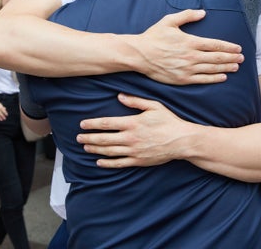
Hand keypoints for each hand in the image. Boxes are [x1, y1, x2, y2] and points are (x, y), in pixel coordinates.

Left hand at [77, 93, 191, 167]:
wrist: (181, 141)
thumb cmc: (168, 121)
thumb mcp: (153, 106)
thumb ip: (135, 101)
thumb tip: (120, 96)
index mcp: (132, 123)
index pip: (107, 123)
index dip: (92, 124)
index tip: (82, 124)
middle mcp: (130, 138)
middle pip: (104, 139)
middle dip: (89, 138)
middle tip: (78, 138)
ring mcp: (134, 151)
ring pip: (109, 151)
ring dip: (95, 149)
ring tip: (85, 147)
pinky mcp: (138, 161)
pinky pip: (119, 163)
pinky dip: (107, 163)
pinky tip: (99, 162)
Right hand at [133, 9, 243, 84]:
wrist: (139, 55)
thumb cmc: (154, 36)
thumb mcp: (169, 21)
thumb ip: (187, 15)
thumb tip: (203, 12)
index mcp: (190, 41)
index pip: (215, 45)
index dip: (229, 47)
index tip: (238, 48)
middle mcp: (191, 56)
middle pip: (217, 58)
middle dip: (231, 57)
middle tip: (242, 58)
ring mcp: (187, 69)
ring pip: (212, 69)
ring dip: (226, 68)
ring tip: (236, 67)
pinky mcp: (182, 79)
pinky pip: (202, 80)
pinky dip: (214, 78)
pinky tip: (223, 77)